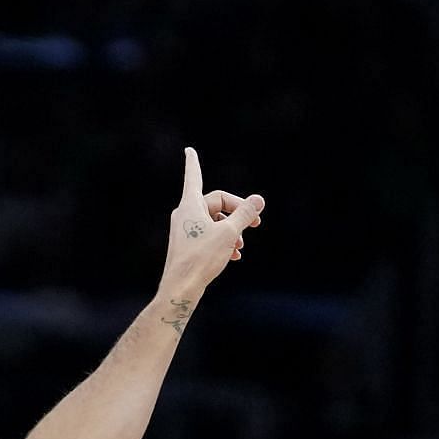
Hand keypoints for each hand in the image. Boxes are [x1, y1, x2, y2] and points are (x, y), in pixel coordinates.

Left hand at [159, 147, 263, 300]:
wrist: (180, 288)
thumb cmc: (201, 259)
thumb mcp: (229, 233)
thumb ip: (245, 214)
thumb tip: (258, 199)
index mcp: (190, 205)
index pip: (194, 176)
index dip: (193, 163)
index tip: (188, 150)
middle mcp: (184, 215)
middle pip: (216, 203)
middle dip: (237, 213)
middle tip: (256, 225)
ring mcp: (185, 231)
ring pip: (214, 222)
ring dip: (232, 231)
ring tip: (241, 246)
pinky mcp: (187, 245)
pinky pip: (209, 236)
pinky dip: (223, 241)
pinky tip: (235, 255)